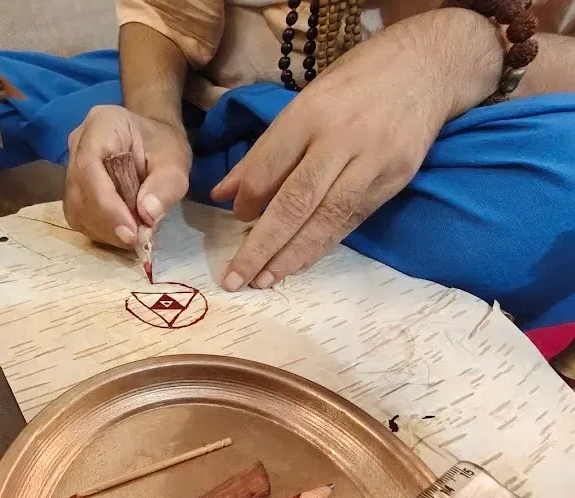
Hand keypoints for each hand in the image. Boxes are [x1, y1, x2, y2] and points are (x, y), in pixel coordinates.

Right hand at [64, 105, 191, 247]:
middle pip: (79, 193)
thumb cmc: (163, 145)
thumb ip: (166, 185)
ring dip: (104, 231)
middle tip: (136, 240)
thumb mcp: (175, 161)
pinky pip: (79, 217)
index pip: (89, 168)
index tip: (131, 232)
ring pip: (76, 209)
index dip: (107, 205)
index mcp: (100, 125)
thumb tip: (148, 216)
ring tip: (133, 235)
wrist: (153, 141)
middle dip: (107, 223)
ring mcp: (70, 168)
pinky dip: (101, 231)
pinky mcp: (73, 190)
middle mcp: (77, 144)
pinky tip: (122, 231)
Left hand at [211, 14, 462, 290]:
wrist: (427, 66)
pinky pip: (352, 220)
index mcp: (311, 113)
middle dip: (262, 244)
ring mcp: (374, 162)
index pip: (270, 166)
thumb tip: (222, 194)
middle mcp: (342, 139)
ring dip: (292, 255)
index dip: (248, 200)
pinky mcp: (396, 180)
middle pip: (296, 201)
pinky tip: (299, 263)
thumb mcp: (303, 102)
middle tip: (236, 277)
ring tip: (264, 280)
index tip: (233, 219)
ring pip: (327, 219)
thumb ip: (264, 151)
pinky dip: (322, 245)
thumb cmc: (353, 83)